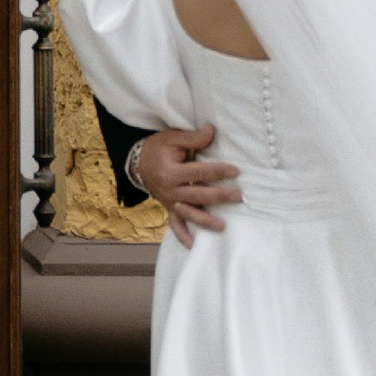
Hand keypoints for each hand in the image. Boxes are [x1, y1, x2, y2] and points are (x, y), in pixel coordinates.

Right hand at [132, 126, 238, 243]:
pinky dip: (182, 235)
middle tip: (238, 197)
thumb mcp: (172, 138)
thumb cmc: (158, 148)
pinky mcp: (168, 208)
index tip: (235, 171)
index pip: (198, 172)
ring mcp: (168, 202)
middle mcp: (168, 190)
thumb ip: (193, 137)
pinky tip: (193, 244)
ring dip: (205, 220)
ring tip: (222, 226)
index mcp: (170, 172)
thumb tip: (212, 131)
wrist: (137, 163)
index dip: (217, 171)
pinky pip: (174, 224)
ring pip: (188, 213)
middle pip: (197, 195)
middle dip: (218, 197)